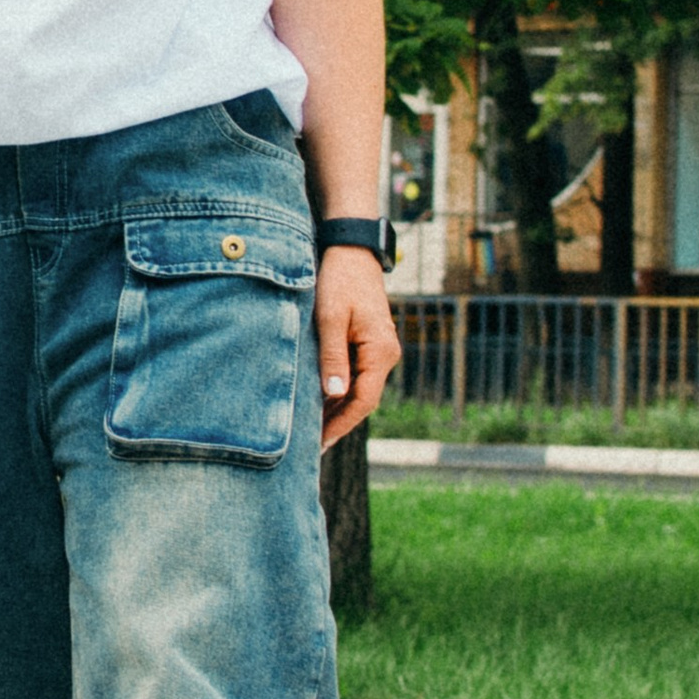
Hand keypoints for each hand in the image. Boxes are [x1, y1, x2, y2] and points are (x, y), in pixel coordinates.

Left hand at [316, 248, 400, 449]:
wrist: (352, 251)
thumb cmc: (339, 280)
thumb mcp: (331, 318)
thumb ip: (333, 356)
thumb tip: (335, 395)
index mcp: (381, 351)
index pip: (363, 400)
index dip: (341, 425)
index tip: (319, 444)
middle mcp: (386, 354)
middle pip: (363, 400)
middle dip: (339, 423)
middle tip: (311, 447)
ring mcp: (380, 350)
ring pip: (360, 390)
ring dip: (339, 409)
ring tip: (312, 431)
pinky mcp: (369, 344)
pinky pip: (356, 375)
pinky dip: (339, 391)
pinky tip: (320, 401)